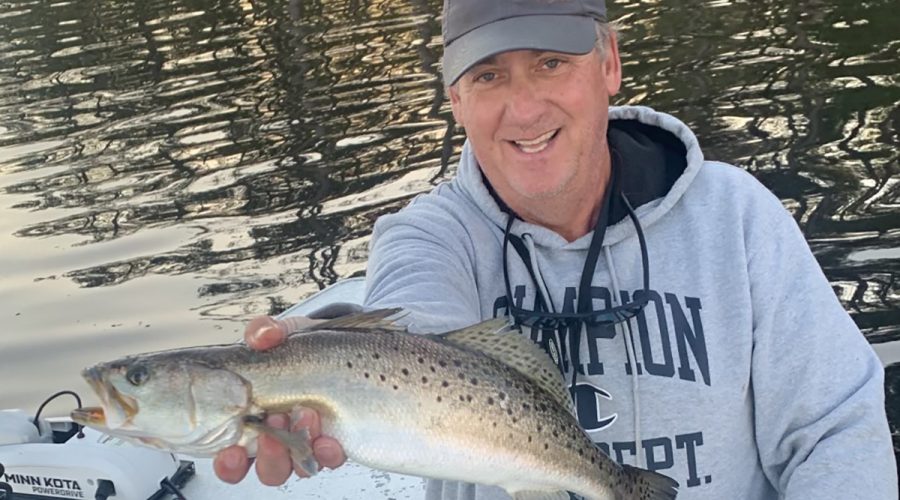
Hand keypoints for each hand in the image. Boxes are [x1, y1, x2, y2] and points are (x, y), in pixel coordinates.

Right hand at [213, 316, 346, 484]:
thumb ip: (264, 332)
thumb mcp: (279, 335)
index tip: (231, 451)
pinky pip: (330, 459)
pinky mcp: (335, 442)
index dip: (229, 463)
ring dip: (297, 451)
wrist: (341, 347)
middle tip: (276, 419)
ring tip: (305, 415)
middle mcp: (278, 439)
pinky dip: (328, 453)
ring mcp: (307, 442)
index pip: (232, 456)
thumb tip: (263, 336)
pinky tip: (329, 440)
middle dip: (270, 452)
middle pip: (267, 469)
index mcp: (252, 420)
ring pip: (297, 468)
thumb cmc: (300, 348)